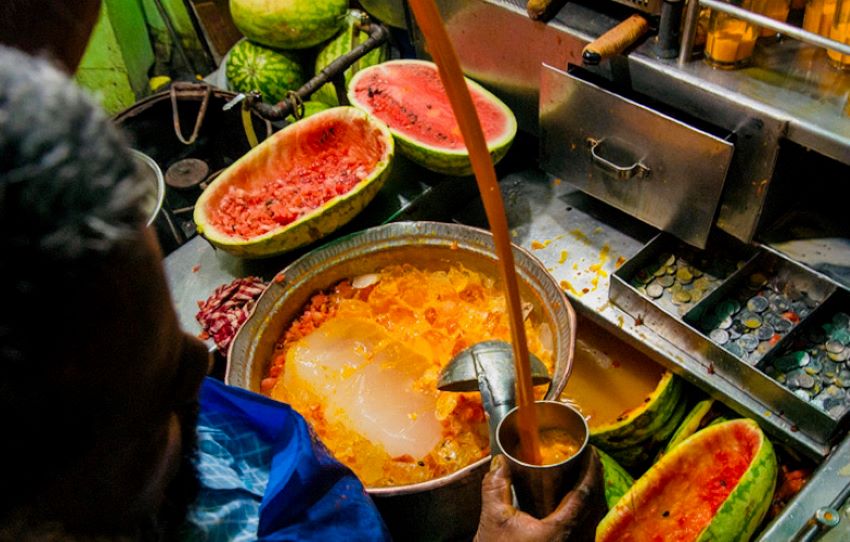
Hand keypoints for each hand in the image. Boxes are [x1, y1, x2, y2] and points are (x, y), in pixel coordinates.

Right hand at [474, 448, 605, 541]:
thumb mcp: (494, 520)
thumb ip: (497, 487)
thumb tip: (499, 463)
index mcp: (564, 530)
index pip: (587, 492)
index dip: (591, 468)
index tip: (591, 450)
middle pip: (597, 504)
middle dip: (593, 479)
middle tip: (586, 458)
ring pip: (594, 519)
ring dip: (590, 496)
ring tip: (580, 477)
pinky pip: (587, 530)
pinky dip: (584, 512)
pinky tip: (571, 506)